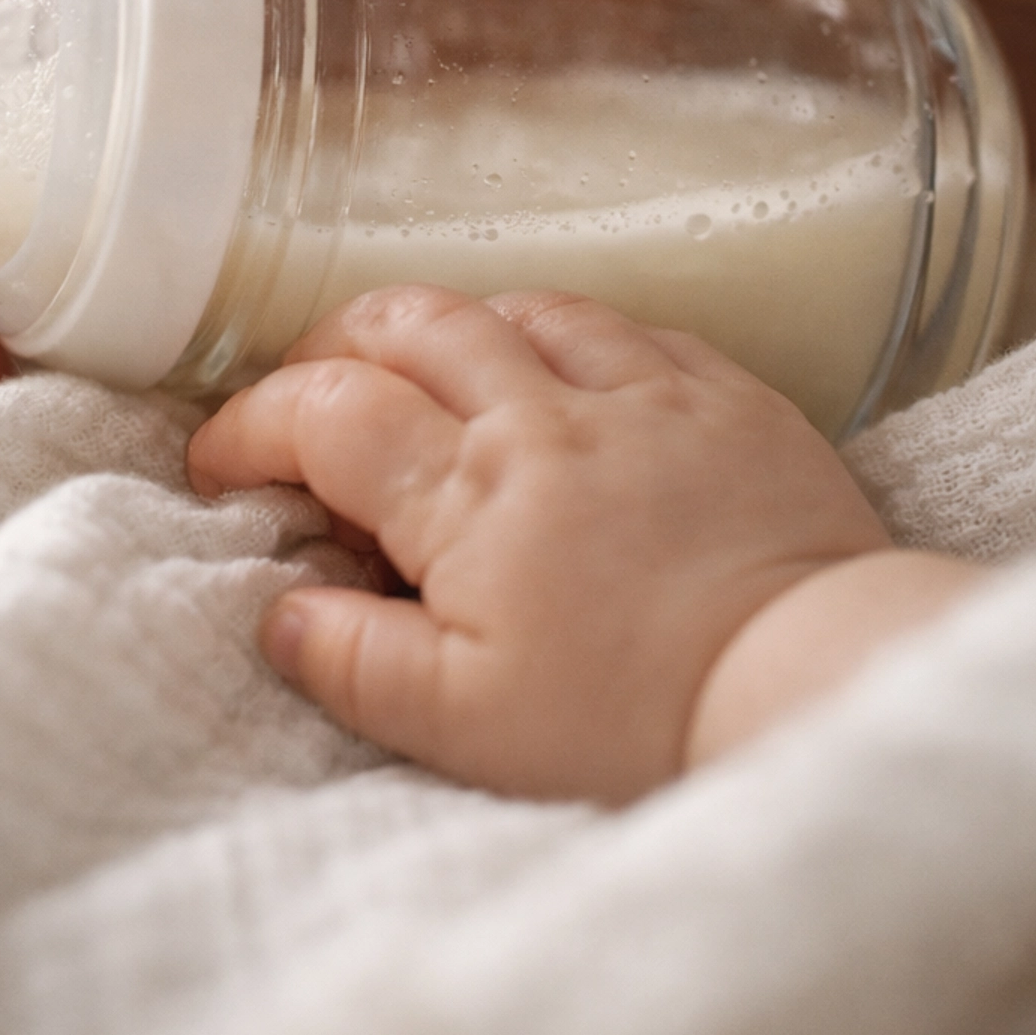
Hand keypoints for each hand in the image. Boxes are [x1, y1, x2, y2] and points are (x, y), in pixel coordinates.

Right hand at [186, 285, 979, 803]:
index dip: (253, 425)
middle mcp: (543, 414)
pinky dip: (565, 334)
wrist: (814, 683)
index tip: (221, 463)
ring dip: (450, 326)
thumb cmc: (635, 720)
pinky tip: (561, 369)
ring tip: (427, 371)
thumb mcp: (466, 726)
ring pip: (516, 308)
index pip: (326, 414)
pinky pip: (625, 326)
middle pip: (410, 326)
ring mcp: (641, 391)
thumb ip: (355, 661)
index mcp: (468, 493)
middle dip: (335, 346)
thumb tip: (277, 611)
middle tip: (308, 392)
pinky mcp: (724, 393)